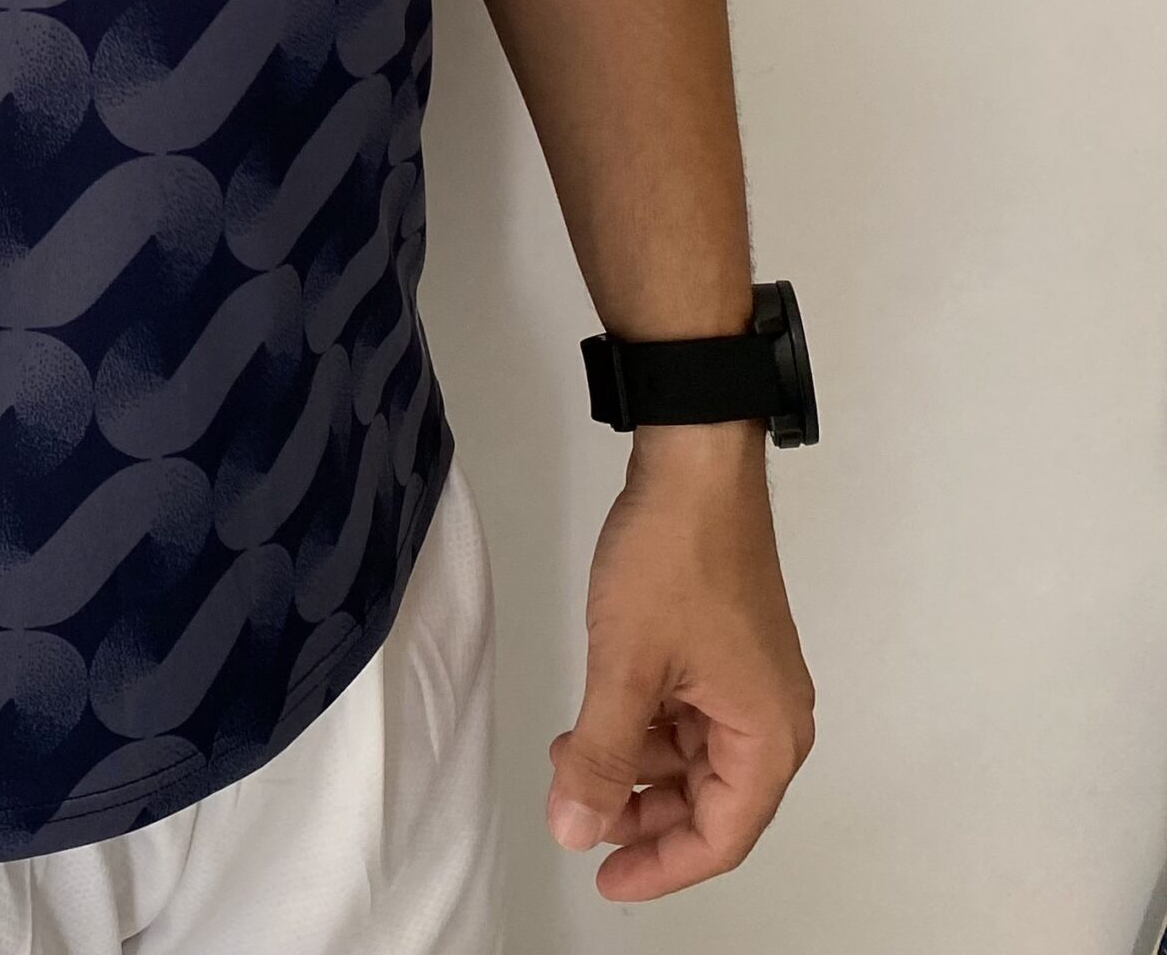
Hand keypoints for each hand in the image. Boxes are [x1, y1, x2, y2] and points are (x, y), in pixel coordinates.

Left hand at [546, 423, 813, 899]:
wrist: (694, 463)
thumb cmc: (672, 562)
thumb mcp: (626, 666)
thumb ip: (601, 755)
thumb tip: (574, 829)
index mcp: (768, 735)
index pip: (721, 835)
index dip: (661, 865)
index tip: (604, 878)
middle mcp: (770, 717)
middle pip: (710, 800)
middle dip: (640, 813)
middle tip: (575, 812)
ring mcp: (748, 680)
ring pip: (692, 756)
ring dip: (635, 765)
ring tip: (571, 755)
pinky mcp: (723, 648)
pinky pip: (686, 713)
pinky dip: (644, 724)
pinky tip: (596, 718)